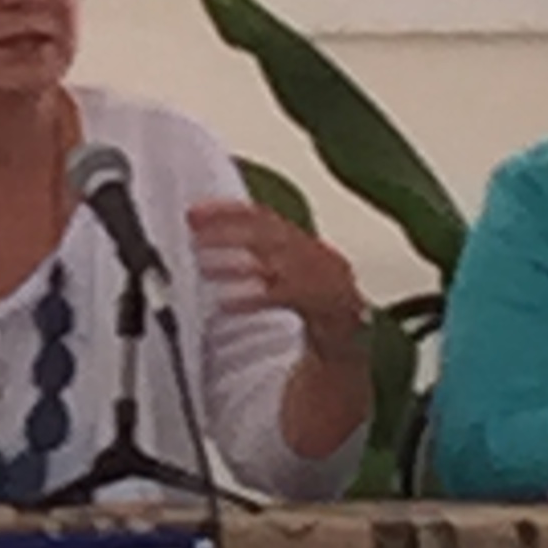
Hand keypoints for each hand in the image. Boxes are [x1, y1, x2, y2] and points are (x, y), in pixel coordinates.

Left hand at [186, 200, 365, 357]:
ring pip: (273, 265)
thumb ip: (256, 251)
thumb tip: (207, 235)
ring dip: (234, 265)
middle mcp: (316, 256)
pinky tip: (225, 304)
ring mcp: (323, 281)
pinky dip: (252, 299)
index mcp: (305, 243)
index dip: (226, 210)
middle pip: (267, 235)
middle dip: (228, 231)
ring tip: (203, 268)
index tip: (193, 212)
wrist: (354, 337)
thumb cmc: (315, 301)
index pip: (262, 215)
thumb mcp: (288, 270)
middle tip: (193, 234)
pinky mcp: (323, 309)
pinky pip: (283, 299)